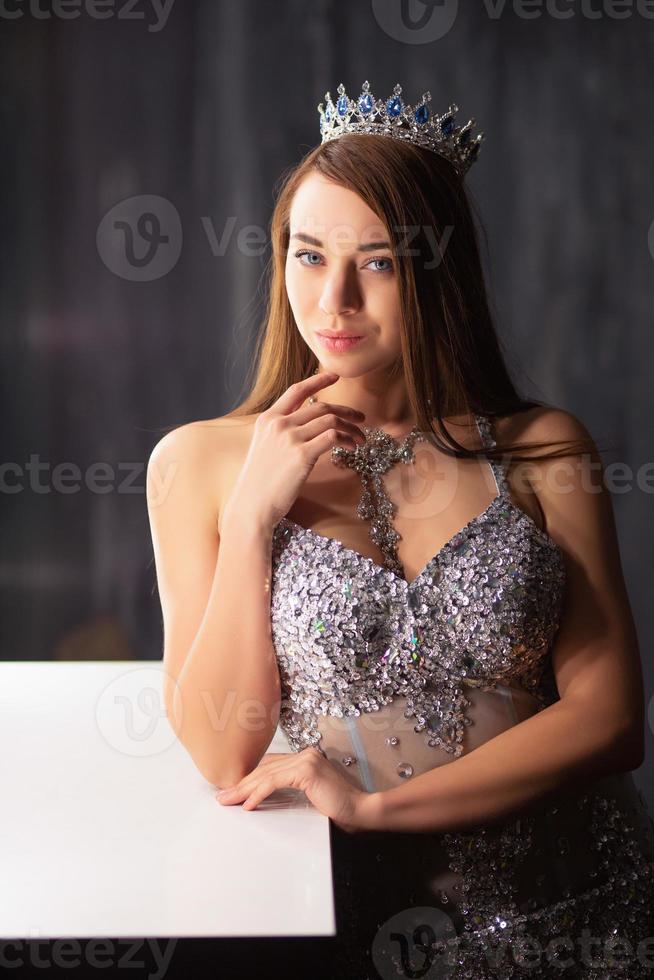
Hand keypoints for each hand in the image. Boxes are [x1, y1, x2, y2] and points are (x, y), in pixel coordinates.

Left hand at [214, 746, 368, 833]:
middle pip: (265, 769)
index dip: (249, 778)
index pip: (270, 766)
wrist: (360, 811)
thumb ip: (291, 789)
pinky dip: (258, 794)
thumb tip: (262, 795)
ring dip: (244, 790)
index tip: (232, 791)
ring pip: (266, 775)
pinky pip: (275, 782)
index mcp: (306, 757)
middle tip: (222, 797)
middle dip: (241, 784)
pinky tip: (248, 805)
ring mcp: (306, 760)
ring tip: (228, 801)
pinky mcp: (306, 771)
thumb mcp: (309, 795)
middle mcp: (305, 754)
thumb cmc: (337, 807)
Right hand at [221, 371, 366, 533]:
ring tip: (361, 438)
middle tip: (361, 418)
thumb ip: (281, 433)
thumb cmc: (259, 483)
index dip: (318, 381)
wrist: (252, 506)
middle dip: (345, 410)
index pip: (296, 390)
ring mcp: (290, 438)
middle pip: (321, 406)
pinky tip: (352, 448)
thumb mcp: (265, 449)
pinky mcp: (302, 455)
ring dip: (351, 427)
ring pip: (330, 420)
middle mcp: (278, 424)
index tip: (335, 376)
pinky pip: (333, 437)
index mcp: (267, 419)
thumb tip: (307, 426)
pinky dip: (347, 439)